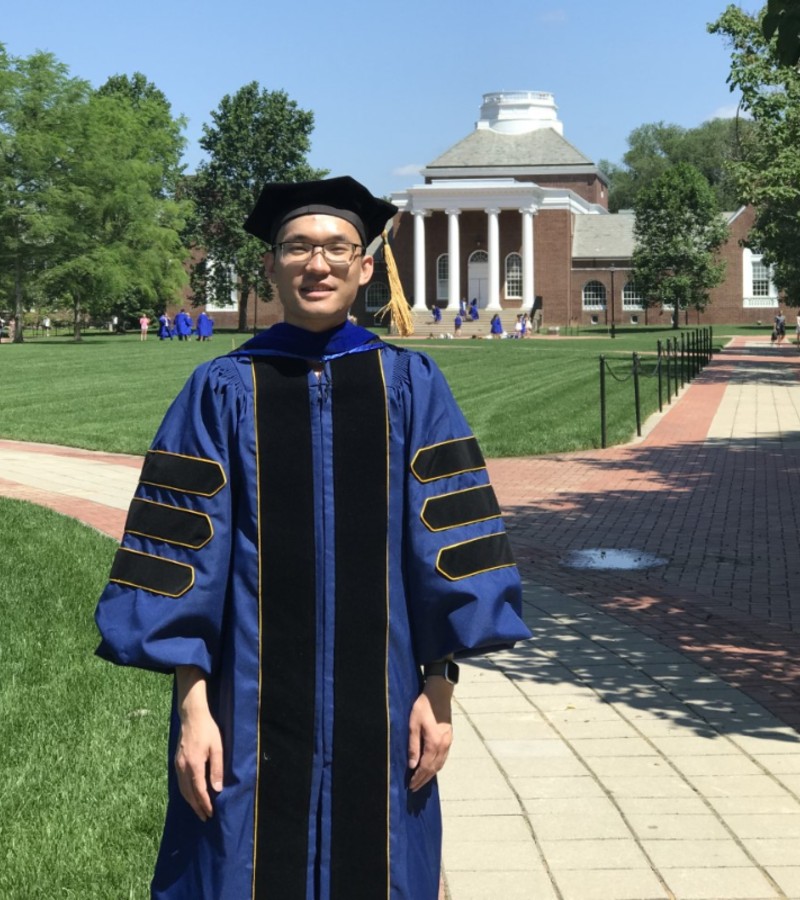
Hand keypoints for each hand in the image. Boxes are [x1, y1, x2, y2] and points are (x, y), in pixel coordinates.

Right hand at [174, 666, 223, 820]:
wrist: (191, 716)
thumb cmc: (208, 730)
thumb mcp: (217, 747)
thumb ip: (217, 768)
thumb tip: (217, 789)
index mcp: (194, 765)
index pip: (199, 790)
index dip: (204, 803)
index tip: (210, 813)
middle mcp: (183, 767)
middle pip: (189, 793)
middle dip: (197, 807)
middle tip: (205, 817)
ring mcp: (178, 765)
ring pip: (182, 789)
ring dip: (190, 802)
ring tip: (198, 810)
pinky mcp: (176, 762)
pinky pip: (179, 782)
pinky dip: (185, 792)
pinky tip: (190, 795)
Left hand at [407, 677, 453, 791]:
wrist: (439, 694)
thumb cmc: (423, 707)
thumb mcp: (413, 725)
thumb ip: (413, 746)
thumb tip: (412, 765)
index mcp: (434, 743)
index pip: (425, 767)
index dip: (418, 778)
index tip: (411, 786)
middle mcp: (443, 746)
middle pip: (434, 768)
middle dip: (424, 779)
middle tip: (415, 788)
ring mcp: (448, 742)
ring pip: (440, 764)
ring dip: (431, 774)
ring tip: (422, 781)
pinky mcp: (449, 738)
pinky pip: (444, 758)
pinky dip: (437, 766)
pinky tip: (432, 767)